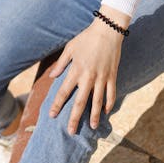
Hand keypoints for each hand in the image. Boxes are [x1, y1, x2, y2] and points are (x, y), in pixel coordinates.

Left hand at [48, 7, 129, 134]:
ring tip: (93, 127)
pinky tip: (106, 112)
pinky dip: (109, 104)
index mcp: (76, 70)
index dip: (57, 105)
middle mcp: (88, 77)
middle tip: (71, 131)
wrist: (107, 31)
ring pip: (98, 102)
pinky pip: (111, 93)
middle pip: (80, 102)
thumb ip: (61, 63)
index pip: (63, 92)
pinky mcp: (112, 76)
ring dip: (95, 116)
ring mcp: (102, 78)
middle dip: (75, 118)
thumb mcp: (70, 48)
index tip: (52, 115)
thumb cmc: (86, 38)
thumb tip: (52, 76)